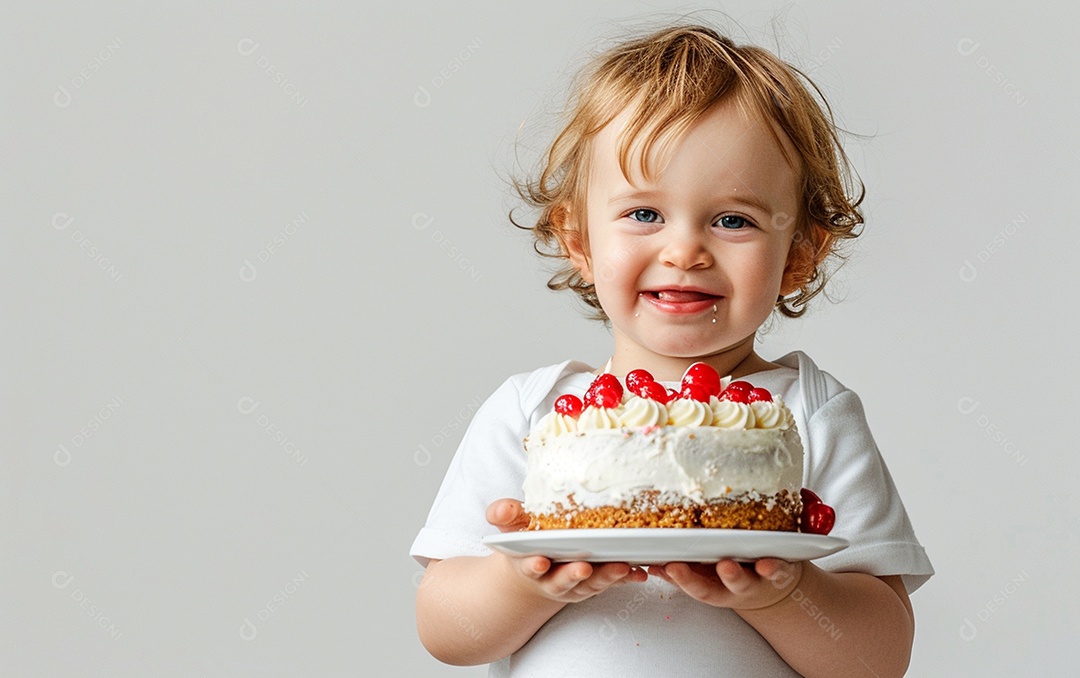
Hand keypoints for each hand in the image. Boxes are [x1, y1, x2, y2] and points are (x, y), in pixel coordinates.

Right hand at [486, 498, 647, 602]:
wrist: (540, 566)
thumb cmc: (528, 541)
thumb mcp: (513, 527)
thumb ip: (505, 516)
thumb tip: (500, 510)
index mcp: (531, 564)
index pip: (530, 566)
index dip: (533, 565)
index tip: (539, 562)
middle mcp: (554, 579)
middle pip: (563, 580)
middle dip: (572, 575)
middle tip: (582, 568)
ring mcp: (578, 584)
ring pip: (592, 583)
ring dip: (606, 577)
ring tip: (621, 568)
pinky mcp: (598, 582)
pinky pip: (614, 582)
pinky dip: (627, 579)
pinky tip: (639, 573)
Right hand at [647, 558, 802, 610]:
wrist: (773, 588)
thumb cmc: (733, 577)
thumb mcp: (707, 578)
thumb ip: (680, 572)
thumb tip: (653, 564)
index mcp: (714, 587)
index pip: (694, 586)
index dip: (681, 579)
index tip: (668, 566)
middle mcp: (733, 588)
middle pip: (714, 589)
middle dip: (695, 581)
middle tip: (679, 568)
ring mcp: (755, 581)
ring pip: (744, 583)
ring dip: (733, 576)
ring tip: (725, 565)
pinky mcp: (779, 572)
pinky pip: (778, 572)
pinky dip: (773, 569)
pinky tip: (767, 563)